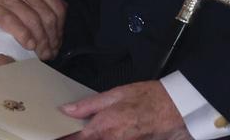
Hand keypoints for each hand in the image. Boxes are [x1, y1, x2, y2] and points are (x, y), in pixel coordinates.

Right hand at [0, 0, 65, 57]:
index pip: (56, 5)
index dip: (60, 26)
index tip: (57, 37)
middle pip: (49, 17)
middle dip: (53, 38)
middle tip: (51, 50)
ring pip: (35, 23)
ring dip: (42, 42)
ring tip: (41, 53)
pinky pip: (15, 24)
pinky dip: (25, 37)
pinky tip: (28, 45)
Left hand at [62, 81, 191, 139]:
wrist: (178, 110)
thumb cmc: (150, 98)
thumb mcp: (116, 94)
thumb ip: (89, 104)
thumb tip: (67, 110)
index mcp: (103, 127)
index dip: (60, 139)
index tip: (51, 135)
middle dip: (75, 137)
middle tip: (68, 131)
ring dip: (90, 136)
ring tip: (90, 129)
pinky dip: (104, 138)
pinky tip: (105, 132)